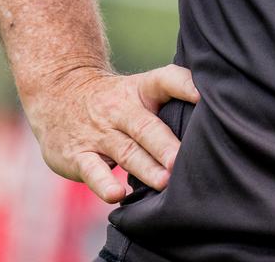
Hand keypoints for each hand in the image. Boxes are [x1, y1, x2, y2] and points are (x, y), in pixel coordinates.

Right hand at [22, 63, 200, 202]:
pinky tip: (117, 194)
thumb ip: (171, 100)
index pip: (164, 81)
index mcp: (139, 91)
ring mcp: (98, 133)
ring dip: (145, 167)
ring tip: (165, 180)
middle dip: (166, 145)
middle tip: (183, 160)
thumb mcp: (139, 90)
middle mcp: (120, 110)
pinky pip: (92, 170)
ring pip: (125, 151)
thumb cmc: (114, 99)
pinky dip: (104, 183)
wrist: (56, 92)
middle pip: (146, 127)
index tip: (204, 95)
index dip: (185, 86)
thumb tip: (218, 117)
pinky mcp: (78, 155)